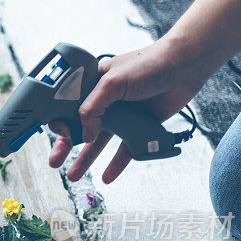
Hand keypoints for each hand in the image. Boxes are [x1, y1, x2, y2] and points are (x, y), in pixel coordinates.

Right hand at [48, 40, 204, 182]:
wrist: (185, 66)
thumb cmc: (148, 64)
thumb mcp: (111, 82)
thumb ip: (92, 108)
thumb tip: (84, 134)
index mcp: (92, 85)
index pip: (68, 107)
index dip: (61, 122)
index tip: (62, 133)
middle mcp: (104, 101)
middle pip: (79, 128)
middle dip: (65, 146)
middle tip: (55, 162)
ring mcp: (121, 115)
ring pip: (98, 142)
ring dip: (85, 159)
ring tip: (73, 176)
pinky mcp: (139, 126)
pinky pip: (124, 150)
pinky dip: (116, 164)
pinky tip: (107, 177)